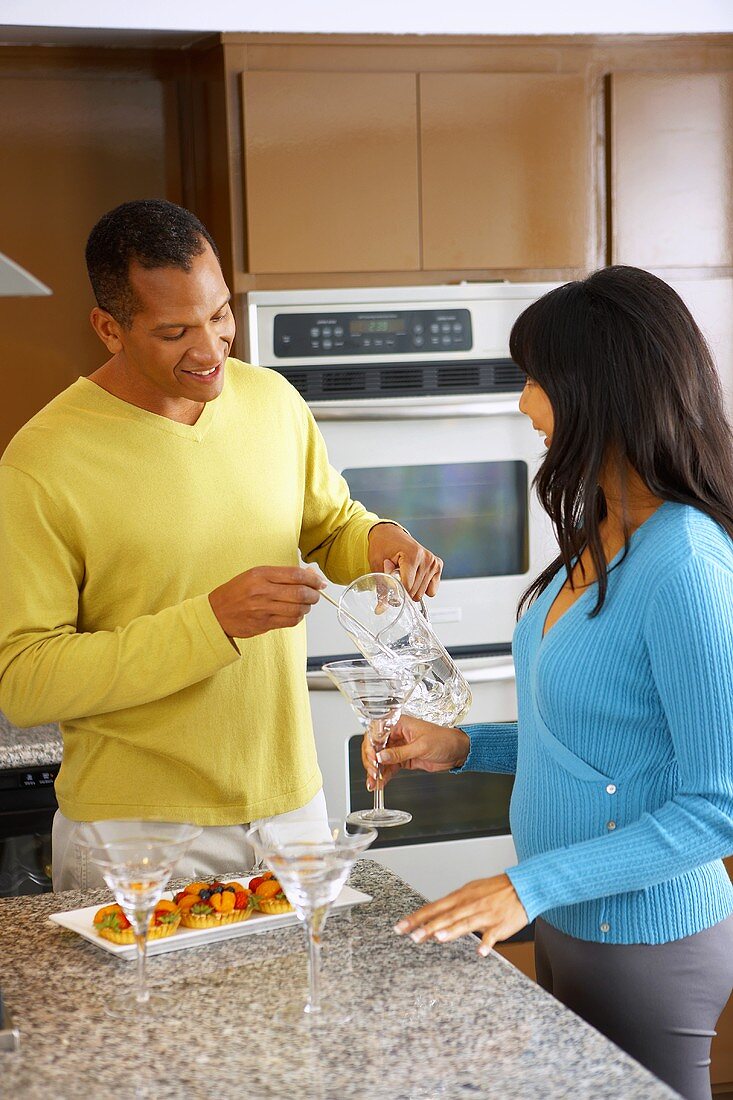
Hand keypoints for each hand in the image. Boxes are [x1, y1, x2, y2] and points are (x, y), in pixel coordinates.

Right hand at [208, 566, 324, 638]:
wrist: (216, 613)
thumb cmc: (236, 592)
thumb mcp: (256, 575)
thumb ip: (282, 575)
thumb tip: (309, 575)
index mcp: (260, 574)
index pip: (295, 574)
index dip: (312, 579)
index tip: (319, 582)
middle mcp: (262, 591)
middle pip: (300, 593)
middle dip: (314, 594)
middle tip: (316, 594)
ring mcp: (263, 609)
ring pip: (298, 609)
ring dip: (307, 607)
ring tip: (306, 604)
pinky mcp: (264, 624)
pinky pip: (290, 621)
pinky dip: (298, 617)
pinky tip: (296, 613)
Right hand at [362, 715, 469, 790]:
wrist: (457, 752)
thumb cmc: (444, 740)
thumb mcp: (421, 746)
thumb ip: (400, 753)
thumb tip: (381, 756)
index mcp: (399, 724)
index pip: (376, 733)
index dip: (371, 745)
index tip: (372, 758)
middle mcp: (396, 735)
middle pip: (375, 747)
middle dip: (371, 761)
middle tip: (373, 773)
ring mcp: (399, 748)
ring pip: (380, 759)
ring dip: (375, 771)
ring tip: (373, 783)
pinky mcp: (403, 759)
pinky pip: (389, 767)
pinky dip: (383, 776)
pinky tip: (379, 783)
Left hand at [367, 523, 442, 599]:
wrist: (389, 533)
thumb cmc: (382, 546)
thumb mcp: (377, 565)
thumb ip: (382, 589)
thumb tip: (380, 610)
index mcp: (413, 555)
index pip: (407, 587)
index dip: (395, 587)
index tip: (389, 574)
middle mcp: (427, 559)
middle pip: (414, 593)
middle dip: (402, 588)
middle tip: (396, 572)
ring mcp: (434, 562)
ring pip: (422, 594)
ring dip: (411, 588)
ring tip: (404, 572)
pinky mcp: (438, 566)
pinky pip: (431, 590)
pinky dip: (421, 587)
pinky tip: (414, 576)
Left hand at [394, 875, 527, 954]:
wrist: (522, 887)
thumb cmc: (494, 891)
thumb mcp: (469, 892)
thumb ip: (452, 906)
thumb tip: (432, 917)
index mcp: (460, 897)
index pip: (434, 907)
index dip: (417, 917)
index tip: (401, 926)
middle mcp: (470, 905)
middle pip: (446, 916)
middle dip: (429, 926)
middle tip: (413, 936)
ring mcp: (485, 915)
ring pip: (466, 923)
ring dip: (452, 930)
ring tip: (439, 938)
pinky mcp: (500, 925)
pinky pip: (492, 935)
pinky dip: (486, 943)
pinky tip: (480, 951)